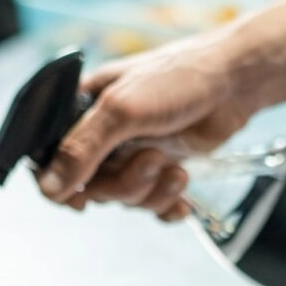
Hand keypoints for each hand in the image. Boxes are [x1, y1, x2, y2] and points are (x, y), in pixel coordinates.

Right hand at [37, 29, 256, 219]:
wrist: (236, 82)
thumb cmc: (177, 79)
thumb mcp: (121, 109)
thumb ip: (81, 150)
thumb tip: (49, 188)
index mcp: (83, 113)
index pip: (51, 159)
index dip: (60, 185)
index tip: (79, 200)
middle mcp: (105, 136)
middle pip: (93, 187)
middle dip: (125, 183)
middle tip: (152, 159)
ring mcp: (133, 154)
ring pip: (124, 198)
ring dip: (152, 191)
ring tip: (175, 168)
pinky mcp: (161, 170)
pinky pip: (152, 206)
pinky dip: (167, 205)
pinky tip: (182, 192)